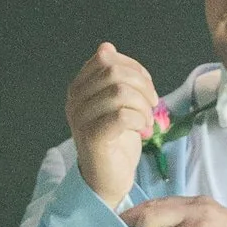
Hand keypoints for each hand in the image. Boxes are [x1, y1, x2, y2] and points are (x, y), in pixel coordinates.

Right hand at [66, 43, 160, 208]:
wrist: (108, 179)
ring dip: (143, 105)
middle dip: (142, 85)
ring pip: (119, 92)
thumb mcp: (117, 101)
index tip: (146, 87)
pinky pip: (121, 115)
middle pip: (114, 71)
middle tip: (151, 105)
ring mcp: (80, 119)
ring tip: (147, 120)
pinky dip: (139, 120)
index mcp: (79, 87)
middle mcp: (75, 100)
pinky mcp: (92, 137)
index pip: (106, 57)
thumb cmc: (116, 140)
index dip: (133, 67)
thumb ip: (115, 77)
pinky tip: (142, 130)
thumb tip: (106, 47)